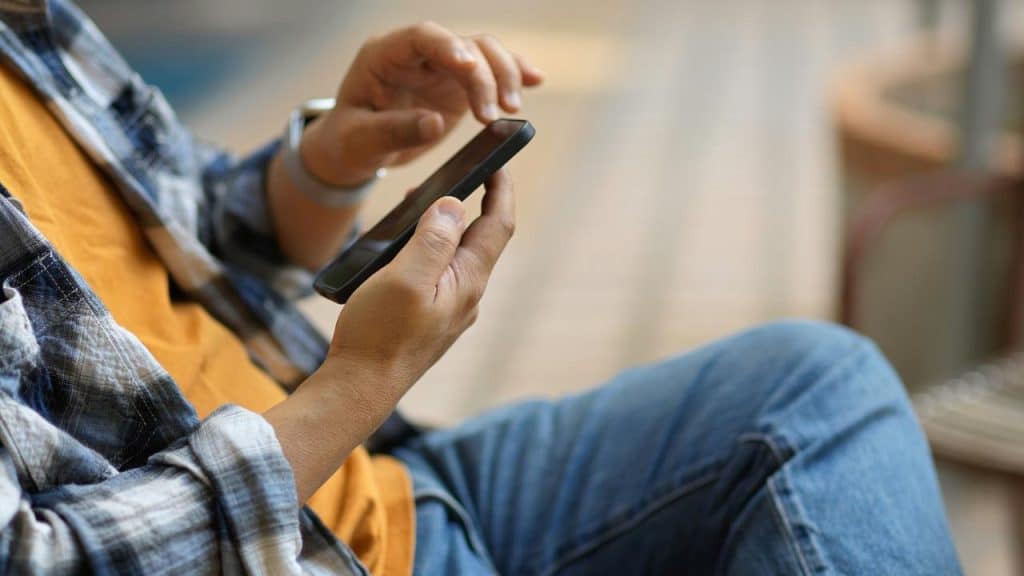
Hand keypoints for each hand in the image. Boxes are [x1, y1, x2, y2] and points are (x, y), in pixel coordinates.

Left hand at [301, 22, 543, 186]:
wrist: (357, 148)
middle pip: (462, 43)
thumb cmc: (351, 141)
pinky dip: (512, 74)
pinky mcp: (457, 82)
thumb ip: (394, 131)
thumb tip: (433, 123)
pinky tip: (535, 80)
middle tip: (495, 113)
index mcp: (383, 56)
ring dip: (504, 76)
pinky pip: (490, 69)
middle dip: (486, 74)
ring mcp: (440, 65)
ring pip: (483, 52)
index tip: (469, 66)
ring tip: (511, 110)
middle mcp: (415, 53)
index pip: (421, 37)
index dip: (448, 46)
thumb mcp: (361, 142)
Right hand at [326, 169, 514, 413]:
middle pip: (480, 238)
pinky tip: (402, 250)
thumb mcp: (404, 278)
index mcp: (468, 281)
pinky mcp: (432, 319)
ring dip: (443, 227)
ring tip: (414, 210)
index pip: (498, 224)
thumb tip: (454, 206)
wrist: (360, 388)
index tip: (498, 160)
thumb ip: (433, 239)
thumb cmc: (378, 335)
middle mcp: (468, 295)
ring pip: (457, 256)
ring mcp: (451, 310)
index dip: (501, 188)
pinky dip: (428, 250)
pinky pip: (439, 274)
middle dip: (468, 203)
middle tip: (442, 179)